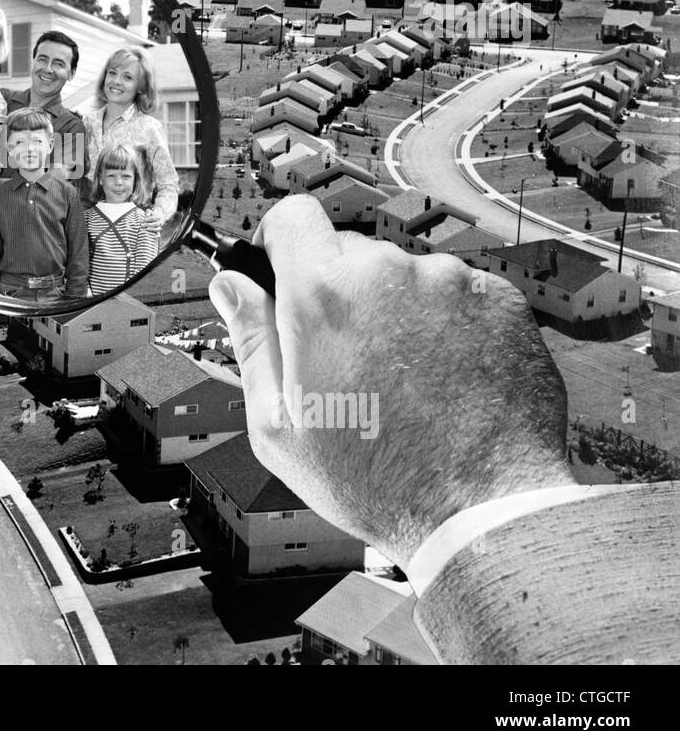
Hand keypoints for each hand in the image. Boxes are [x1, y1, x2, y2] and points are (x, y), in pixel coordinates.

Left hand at [134, 209, 164, 233]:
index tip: (140, 221)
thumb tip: (147, 215)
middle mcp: (161, 222)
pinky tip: (153, 236)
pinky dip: (157, 235)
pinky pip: (159, 234)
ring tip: (146, 229)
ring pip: (158, 229)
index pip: (152, 218)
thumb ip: (148, 212)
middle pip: (155, 224)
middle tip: (142, 225)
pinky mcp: (159, 231)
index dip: (146, 219)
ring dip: (152, 229)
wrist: (159, 216)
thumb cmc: (153, 214)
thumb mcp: (151, 211)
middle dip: (148, 224)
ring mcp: (161, 226)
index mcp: (159, 216)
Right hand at [207, 195, 572, 567]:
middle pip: (348, 251)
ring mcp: (451, 282)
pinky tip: (444, 379)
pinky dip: (445, 324)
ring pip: (404, 275)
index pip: (292, 216)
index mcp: (323, 293)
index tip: (284, 274)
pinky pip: (456, 294)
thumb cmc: (374, 480)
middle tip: (344, 358)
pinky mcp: (500, 301)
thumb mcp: (278, 423)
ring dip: (395, 309)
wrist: (484, 513)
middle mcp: (388, 271)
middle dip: (338, 291)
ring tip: (403, 380)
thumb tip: (231, 286)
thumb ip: (250, 339)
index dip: (280, 242)